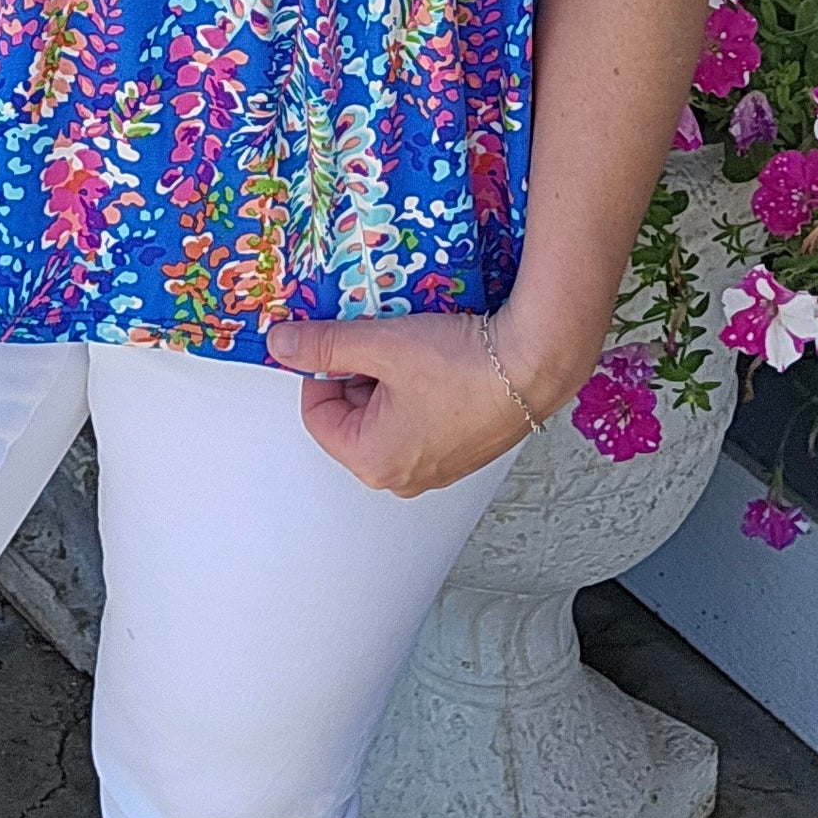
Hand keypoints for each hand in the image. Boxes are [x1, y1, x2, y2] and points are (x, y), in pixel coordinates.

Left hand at [262, 312, 549, 495]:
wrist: (534, 362)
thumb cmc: (464, 365)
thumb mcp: (381, 345)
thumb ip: (325, 346)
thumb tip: (282, 345)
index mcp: (373, 462)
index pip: (318, 413)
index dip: (326, 369)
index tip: (343, 340)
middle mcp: (402, 476)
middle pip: (353, 416)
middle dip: (361, 373)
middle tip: (384, 341)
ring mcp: (435, 467)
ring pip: (386, 414)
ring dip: (390, 377)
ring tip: (415, 348)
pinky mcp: (460, 450)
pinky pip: (419, 418)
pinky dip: (420, 388)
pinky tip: (439, 360)